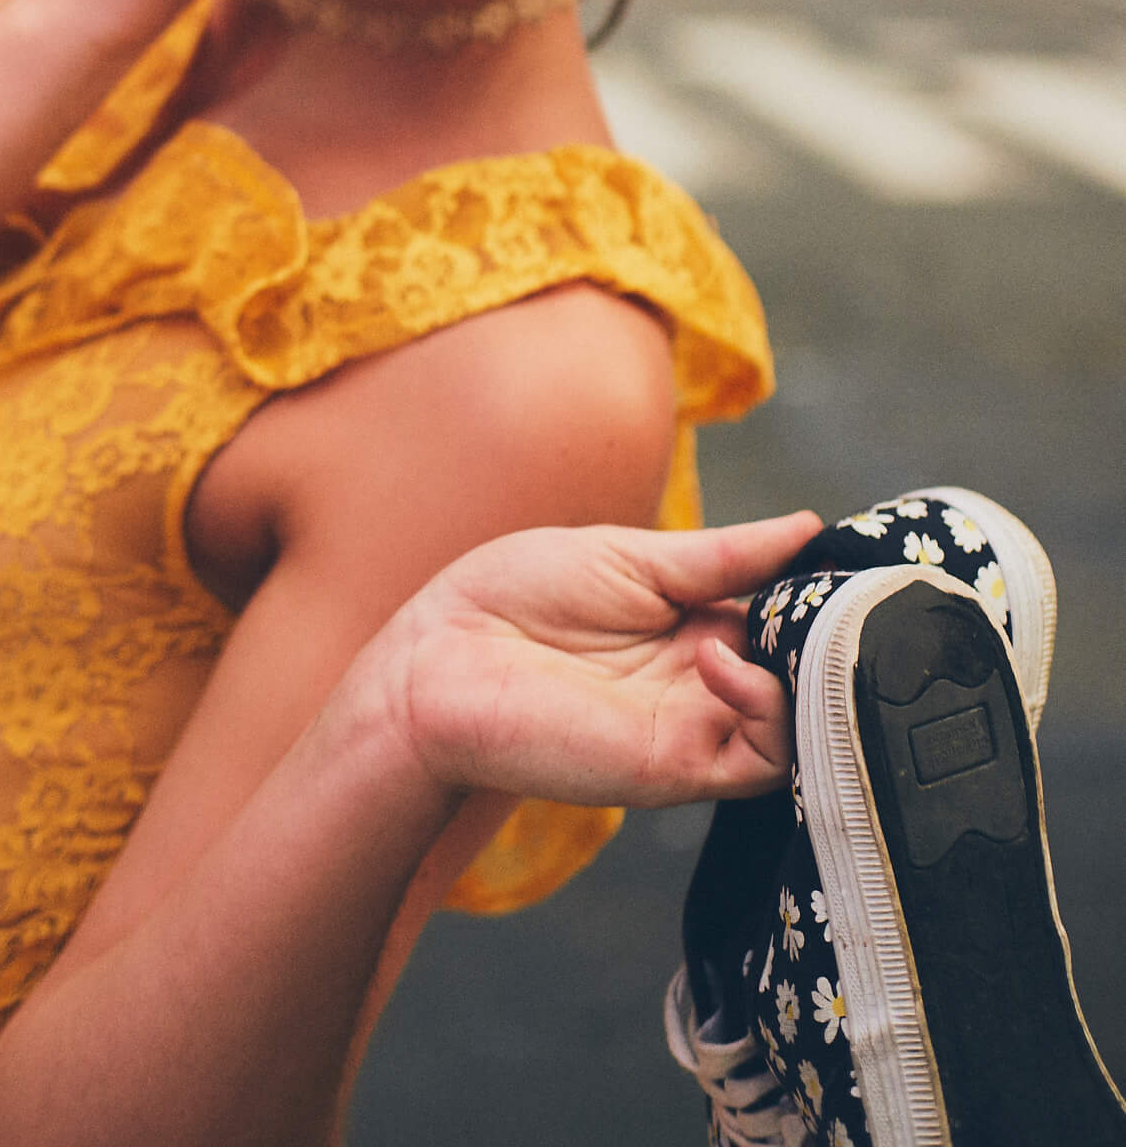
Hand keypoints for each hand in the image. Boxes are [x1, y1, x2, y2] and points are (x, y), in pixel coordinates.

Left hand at [375, 512, 822, 811]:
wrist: (439, 663)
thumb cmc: (514, 598)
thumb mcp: (632, 556)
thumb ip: (722, 555)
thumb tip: (809, 525)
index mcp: (698, 621)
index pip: (793, 612)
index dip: (827, 590)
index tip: (853, 559)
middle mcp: (709, 678)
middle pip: (810, 667)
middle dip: (836, 632)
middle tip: (844, 596)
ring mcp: (698, 724)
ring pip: (806, 720)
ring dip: (811, 671)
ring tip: (781, 625)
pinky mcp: (679, 766)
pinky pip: (763, 757)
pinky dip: (766, 707)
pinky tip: (719, 660)